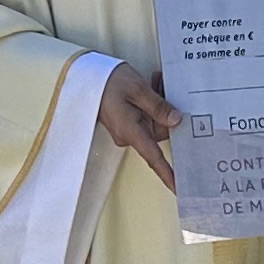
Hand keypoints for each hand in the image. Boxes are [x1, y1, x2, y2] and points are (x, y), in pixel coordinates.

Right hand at [98, 62, 181, 189]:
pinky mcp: (124, 122)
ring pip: (153, 121)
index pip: (153, 157)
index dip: (167, 173)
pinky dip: (151, 104)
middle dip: (167, 112)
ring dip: (159, 104)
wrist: (85, 76)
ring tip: (156, 82)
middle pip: (158, 131)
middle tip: (165, 87)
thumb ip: (158, 106)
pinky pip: (144, 117)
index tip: (179, 188)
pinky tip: (152, 86)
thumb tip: (177, 121)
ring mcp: (125, 129)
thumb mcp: (138, 89)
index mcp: (130, 131)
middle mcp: (128, 135)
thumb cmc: (109, 81)